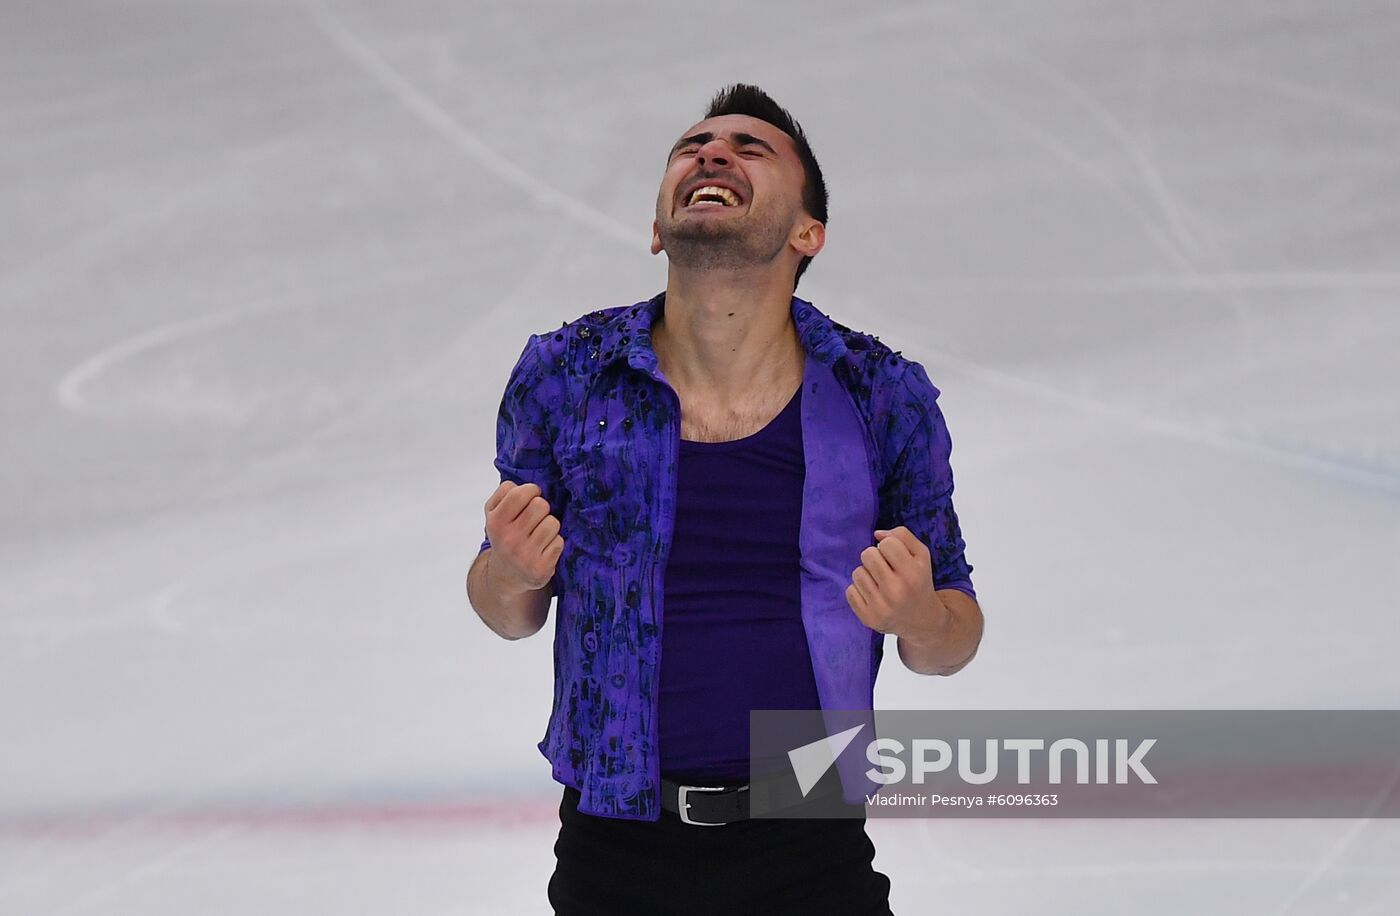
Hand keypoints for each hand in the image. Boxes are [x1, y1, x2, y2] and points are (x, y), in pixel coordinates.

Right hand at [483, 481, 563, 595]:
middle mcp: (509, 539)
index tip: (530, 498)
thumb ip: (504, 492)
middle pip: (540, 505)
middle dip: (541, 509)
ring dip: (549, 526)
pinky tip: (543, 549)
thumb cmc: (504, 535)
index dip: (531, 490)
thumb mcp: (493, 513)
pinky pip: (559, 542)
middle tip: (534, 519)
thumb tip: (523, 485)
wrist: (507, 575)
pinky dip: (554, 543)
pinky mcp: (541, 568)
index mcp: (495, 522)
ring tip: (538, 534)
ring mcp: (525, 555)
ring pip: (552, 523)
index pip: (521, 493)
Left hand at [844, 526, 945, 638]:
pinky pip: (850, 591)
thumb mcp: (921, 556)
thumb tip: (877, 534)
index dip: (889, 546)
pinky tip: (874, 596)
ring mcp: (881, 607)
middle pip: (867, 555)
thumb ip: (903, 536)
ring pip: (857, 572)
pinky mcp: (868, 618)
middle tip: (885, 569)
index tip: (895, 557)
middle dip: (875, 557)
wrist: (921, 621)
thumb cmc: (918, 582)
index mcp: (912, 574)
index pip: (887, 543)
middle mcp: (896, 591)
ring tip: (880, 583)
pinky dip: (859, 591)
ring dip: (867, 574)